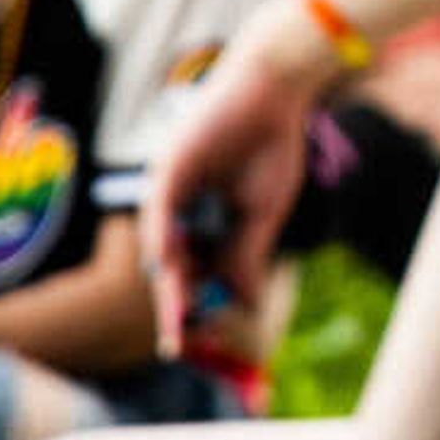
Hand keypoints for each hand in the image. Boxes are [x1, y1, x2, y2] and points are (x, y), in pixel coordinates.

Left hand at [134, 52, 315, 357]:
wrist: (278, 94)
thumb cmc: (271, 147)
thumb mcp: (261, 214)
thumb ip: (246, 255)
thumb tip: (247, 304)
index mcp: (201, 221)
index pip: (192, 272)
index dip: (193, 308)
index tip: (197, 345)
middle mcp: (178, 209)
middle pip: (171, 266)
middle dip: (176, 306)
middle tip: (177, 345)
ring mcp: (171, 188)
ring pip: (164, 245)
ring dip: (170, 283)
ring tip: (178, 320)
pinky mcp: (172, 165)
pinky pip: (162, 209)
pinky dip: (163, 238)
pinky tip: (167, 266)